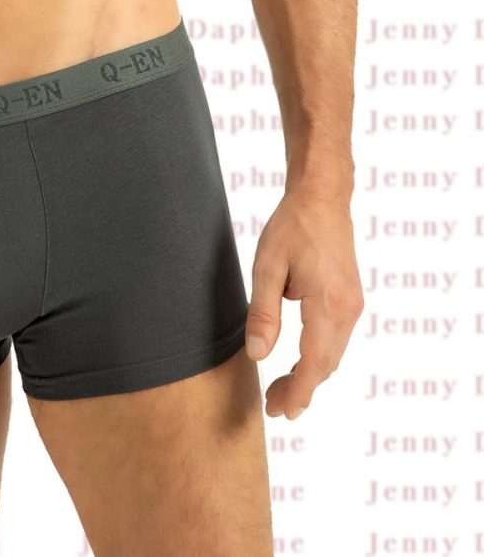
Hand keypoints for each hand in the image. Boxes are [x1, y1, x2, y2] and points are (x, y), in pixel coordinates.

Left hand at [244, 186, 363, 419]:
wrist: (323, 197)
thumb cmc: (293, 226)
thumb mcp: (267, 266)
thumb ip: (264, 313)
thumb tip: (258, 355)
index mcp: (327, 303)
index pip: (314, 363)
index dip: (297, 392)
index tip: (280, 412)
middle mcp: (347, 309)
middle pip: (326, 365)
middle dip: (301, 390)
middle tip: (274, 407)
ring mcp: (353, 304)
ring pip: (333, 354)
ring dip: (310, 375)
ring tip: (282, 390)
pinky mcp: (351, 298)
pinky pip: (336, 339)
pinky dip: (319, 357)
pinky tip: (300, 362)